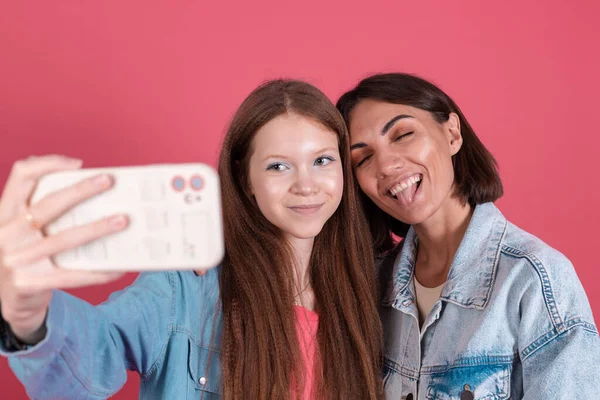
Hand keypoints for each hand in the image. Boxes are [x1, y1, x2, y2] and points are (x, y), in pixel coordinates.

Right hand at [0, 155, 127, 343]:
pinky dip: (97, 271)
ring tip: (122, 220)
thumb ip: (38, 204)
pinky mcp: (29, 283)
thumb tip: (82, 180)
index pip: (20, 177)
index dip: (47, 164)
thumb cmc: (23, 252)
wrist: (6, 297)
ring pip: (63, 239)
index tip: (77, 164)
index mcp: (4, 213)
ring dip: (96, 228)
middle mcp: (6, 233)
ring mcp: (16, 260)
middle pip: (47, 205)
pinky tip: (118, 267)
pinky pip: (71, 276)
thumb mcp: (19, 226)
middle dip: (80, 191)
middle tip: (108, 181)